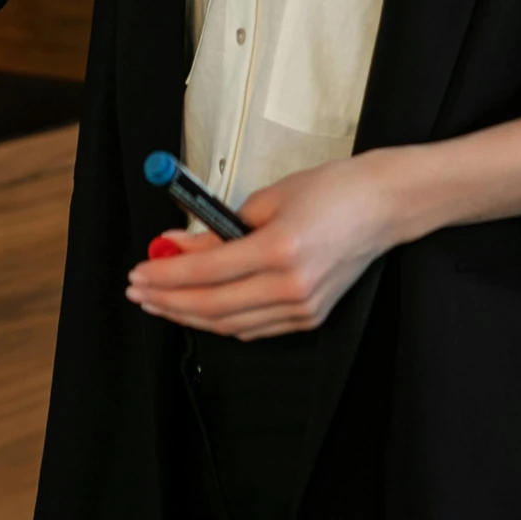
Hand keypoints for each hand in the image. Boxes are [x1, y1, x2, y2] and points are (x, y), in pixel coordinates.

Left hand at [125, 154, 404, 339]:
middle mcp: (291, 286)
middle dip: (167, 300)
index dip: (165, 275)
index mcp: (281, 250)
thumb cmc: (331, 191)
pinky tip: (199, 310)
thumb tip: (175, 247)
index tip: (138, 272)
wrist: (382, 207)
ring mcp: (302, 308)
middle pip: (212, 306)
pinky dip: (221, 321)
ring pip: (229, 324)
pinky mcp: (310, 317)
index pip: (206, 273)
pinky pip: (253, 328)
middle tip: (138, 291)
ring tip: (159, 301)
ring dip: (188, 315)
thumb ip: (218, 230)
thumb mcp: (267, 199)